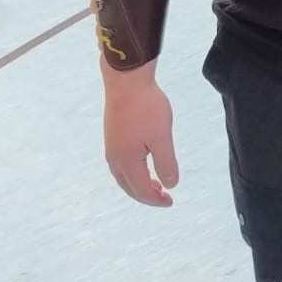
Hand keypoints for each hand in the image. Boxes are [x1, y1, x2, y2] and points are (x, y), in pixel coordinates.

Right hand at [102, 60, 178, 206]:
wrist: (126, 80)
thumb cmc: (146, 107)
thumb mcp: (162, 137)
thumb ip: (166, 163)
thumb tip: (171, 185)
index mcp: (127, 162)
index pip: (141, 190)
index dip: (156, 199)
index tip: (170, 201)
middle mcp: (114, 158)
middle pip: (129, 186)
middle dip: (146, 195)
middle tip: (164, 197)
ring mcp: (111, 146)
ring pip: (123, 175)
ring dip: (138, 184)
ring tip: (154, 184)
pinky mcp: (112, 135)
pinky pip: (120, 163)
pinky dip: (132, 172)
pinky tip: (142, 163)